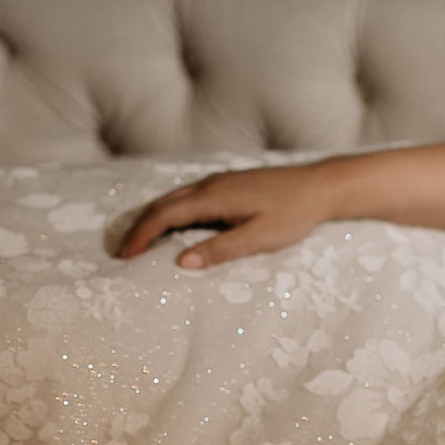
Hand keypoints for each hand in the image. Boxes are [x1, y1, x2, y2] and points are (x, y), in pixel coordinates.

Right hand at [115, 164, 337, 265]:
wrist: (321, 186)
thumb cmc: (294, 213)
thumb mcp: (260, 237)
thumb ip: (221, 249)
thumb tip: (182, 262)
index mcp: (213, 196)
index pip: (164, 215)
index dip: (141, 236)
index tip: (125, 257)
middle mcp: (210, 184)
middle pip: (162, 204)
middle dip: (140, 228)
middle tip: (123, 253)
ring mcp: (218, 181)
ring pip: (174, 199)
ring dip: (153, 219)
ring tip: (140, 243)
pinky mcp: (228, 184)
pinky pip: (188, 198)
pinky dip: (171, 213)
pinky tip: (173, 228)